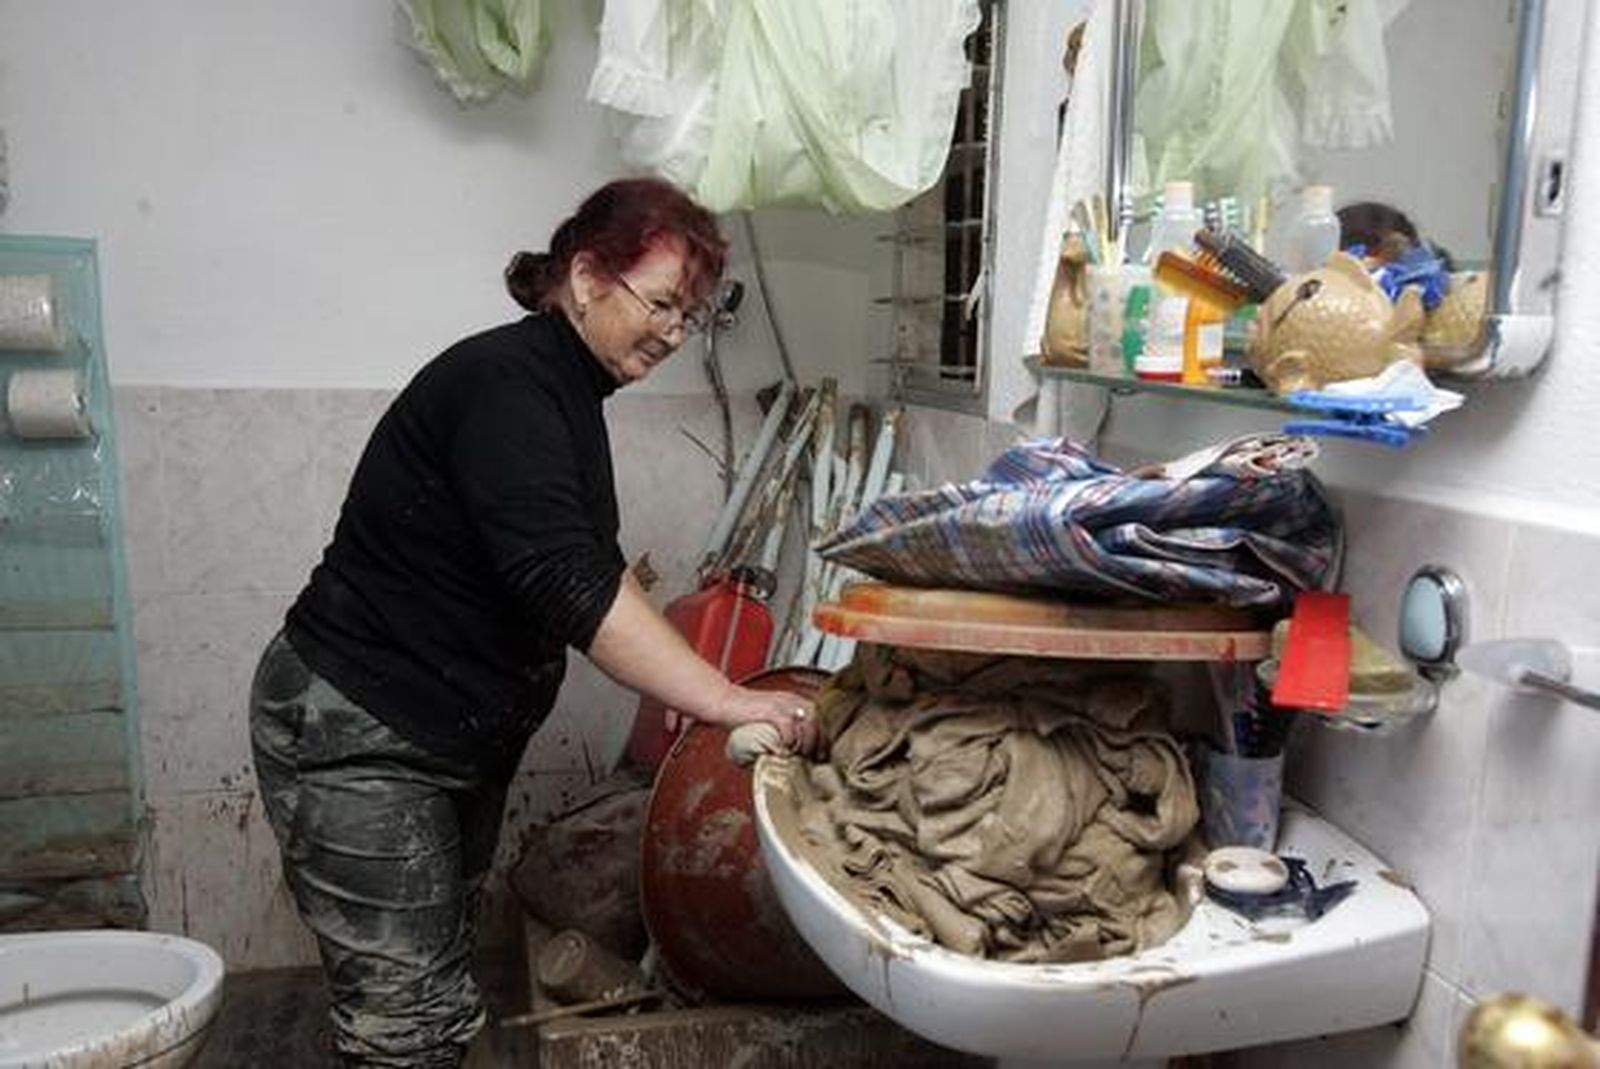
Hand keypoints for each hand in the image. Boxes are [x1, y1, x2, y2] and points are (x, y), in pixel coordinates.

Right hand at [705, 685, 822, 758]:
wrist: (723, 702)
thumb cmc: (745, 714)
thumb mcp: (771, 718)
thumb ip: (785, 729)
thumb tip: (796, 753)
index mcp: (794, 701)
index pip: (821, 718)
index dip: (824, 737)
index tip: (822, 755)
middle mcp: (792, 700)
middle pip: (819, 720)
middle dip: (819, 741)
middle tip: (814, 758)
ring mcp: (782, 703)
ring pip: (809, 722)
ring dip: (808, 742)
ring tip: (801, 755)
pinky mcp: (770, 710)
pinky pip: (789, 725)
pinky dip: (790, 740)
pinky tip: (785, 749)